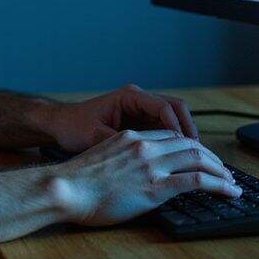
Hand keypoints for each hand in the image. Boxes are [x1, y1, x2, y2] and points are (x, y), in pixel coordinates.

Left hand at [42, 84, 198, 153]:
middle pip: (176, 110)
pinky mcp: (139, 124)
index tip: (184, 147)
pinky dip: (173, 144)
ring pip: (173, 121)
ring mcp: (140, 112)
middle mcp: (138, 100)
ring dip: (183, 139)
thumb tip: (143, 158)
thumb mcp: (94, 136)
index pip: (165, 107)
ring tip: (194, 160)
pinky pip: (163, 131)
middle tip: (199, 155)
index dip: (178, 127)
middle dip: (188, 132)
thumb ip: (120, 143)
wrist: (59, 126)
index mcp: (130, 97)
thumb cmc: (73, 127)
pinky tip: (178, 161)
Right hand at [48, 129, 238, 225]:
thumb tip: (129, 172)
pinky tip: (228, 190)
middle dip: (210, 157)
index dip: (189, 146)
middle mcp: (144, 146)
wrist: (65, 188)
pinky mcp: (156, 186)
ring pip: (198, 159)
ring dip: (220, 170)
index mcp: (130, 137)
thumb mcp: (100, 158)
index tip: (198, 156)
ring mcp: (151, 165)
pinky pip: (197, 180)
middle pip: (188, 144)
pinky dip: (218, 184)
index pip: (169, 136)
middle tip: (223, 169)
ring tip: (231, 181)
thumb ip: (120, 159)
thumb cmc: (75, 181)